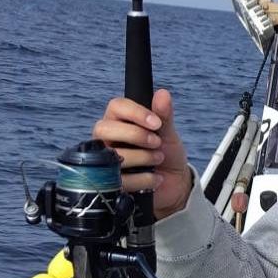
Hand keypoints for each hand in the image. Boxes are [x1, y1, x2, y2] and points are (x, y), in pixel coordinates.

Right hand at [92, 88, 192, 219]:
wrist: (174, 182)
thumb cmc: (167, 153)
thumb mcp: (168, 134)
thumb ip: (164, 115)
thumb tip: (162, 93)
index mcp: (120, 121)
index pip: (116, 106)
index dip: (135, 112)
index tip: (157, 123)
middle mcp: (107, 140)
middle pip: (103, 128)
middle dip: (134, 135)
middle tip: (156, 142)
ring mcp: (105, 161)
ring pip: (111, 155)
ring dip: (143, 157)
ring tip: (158, 159)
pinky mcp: (109, 183)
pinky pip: (119, 180)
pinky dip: (143, 179)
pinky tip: (155, 178)